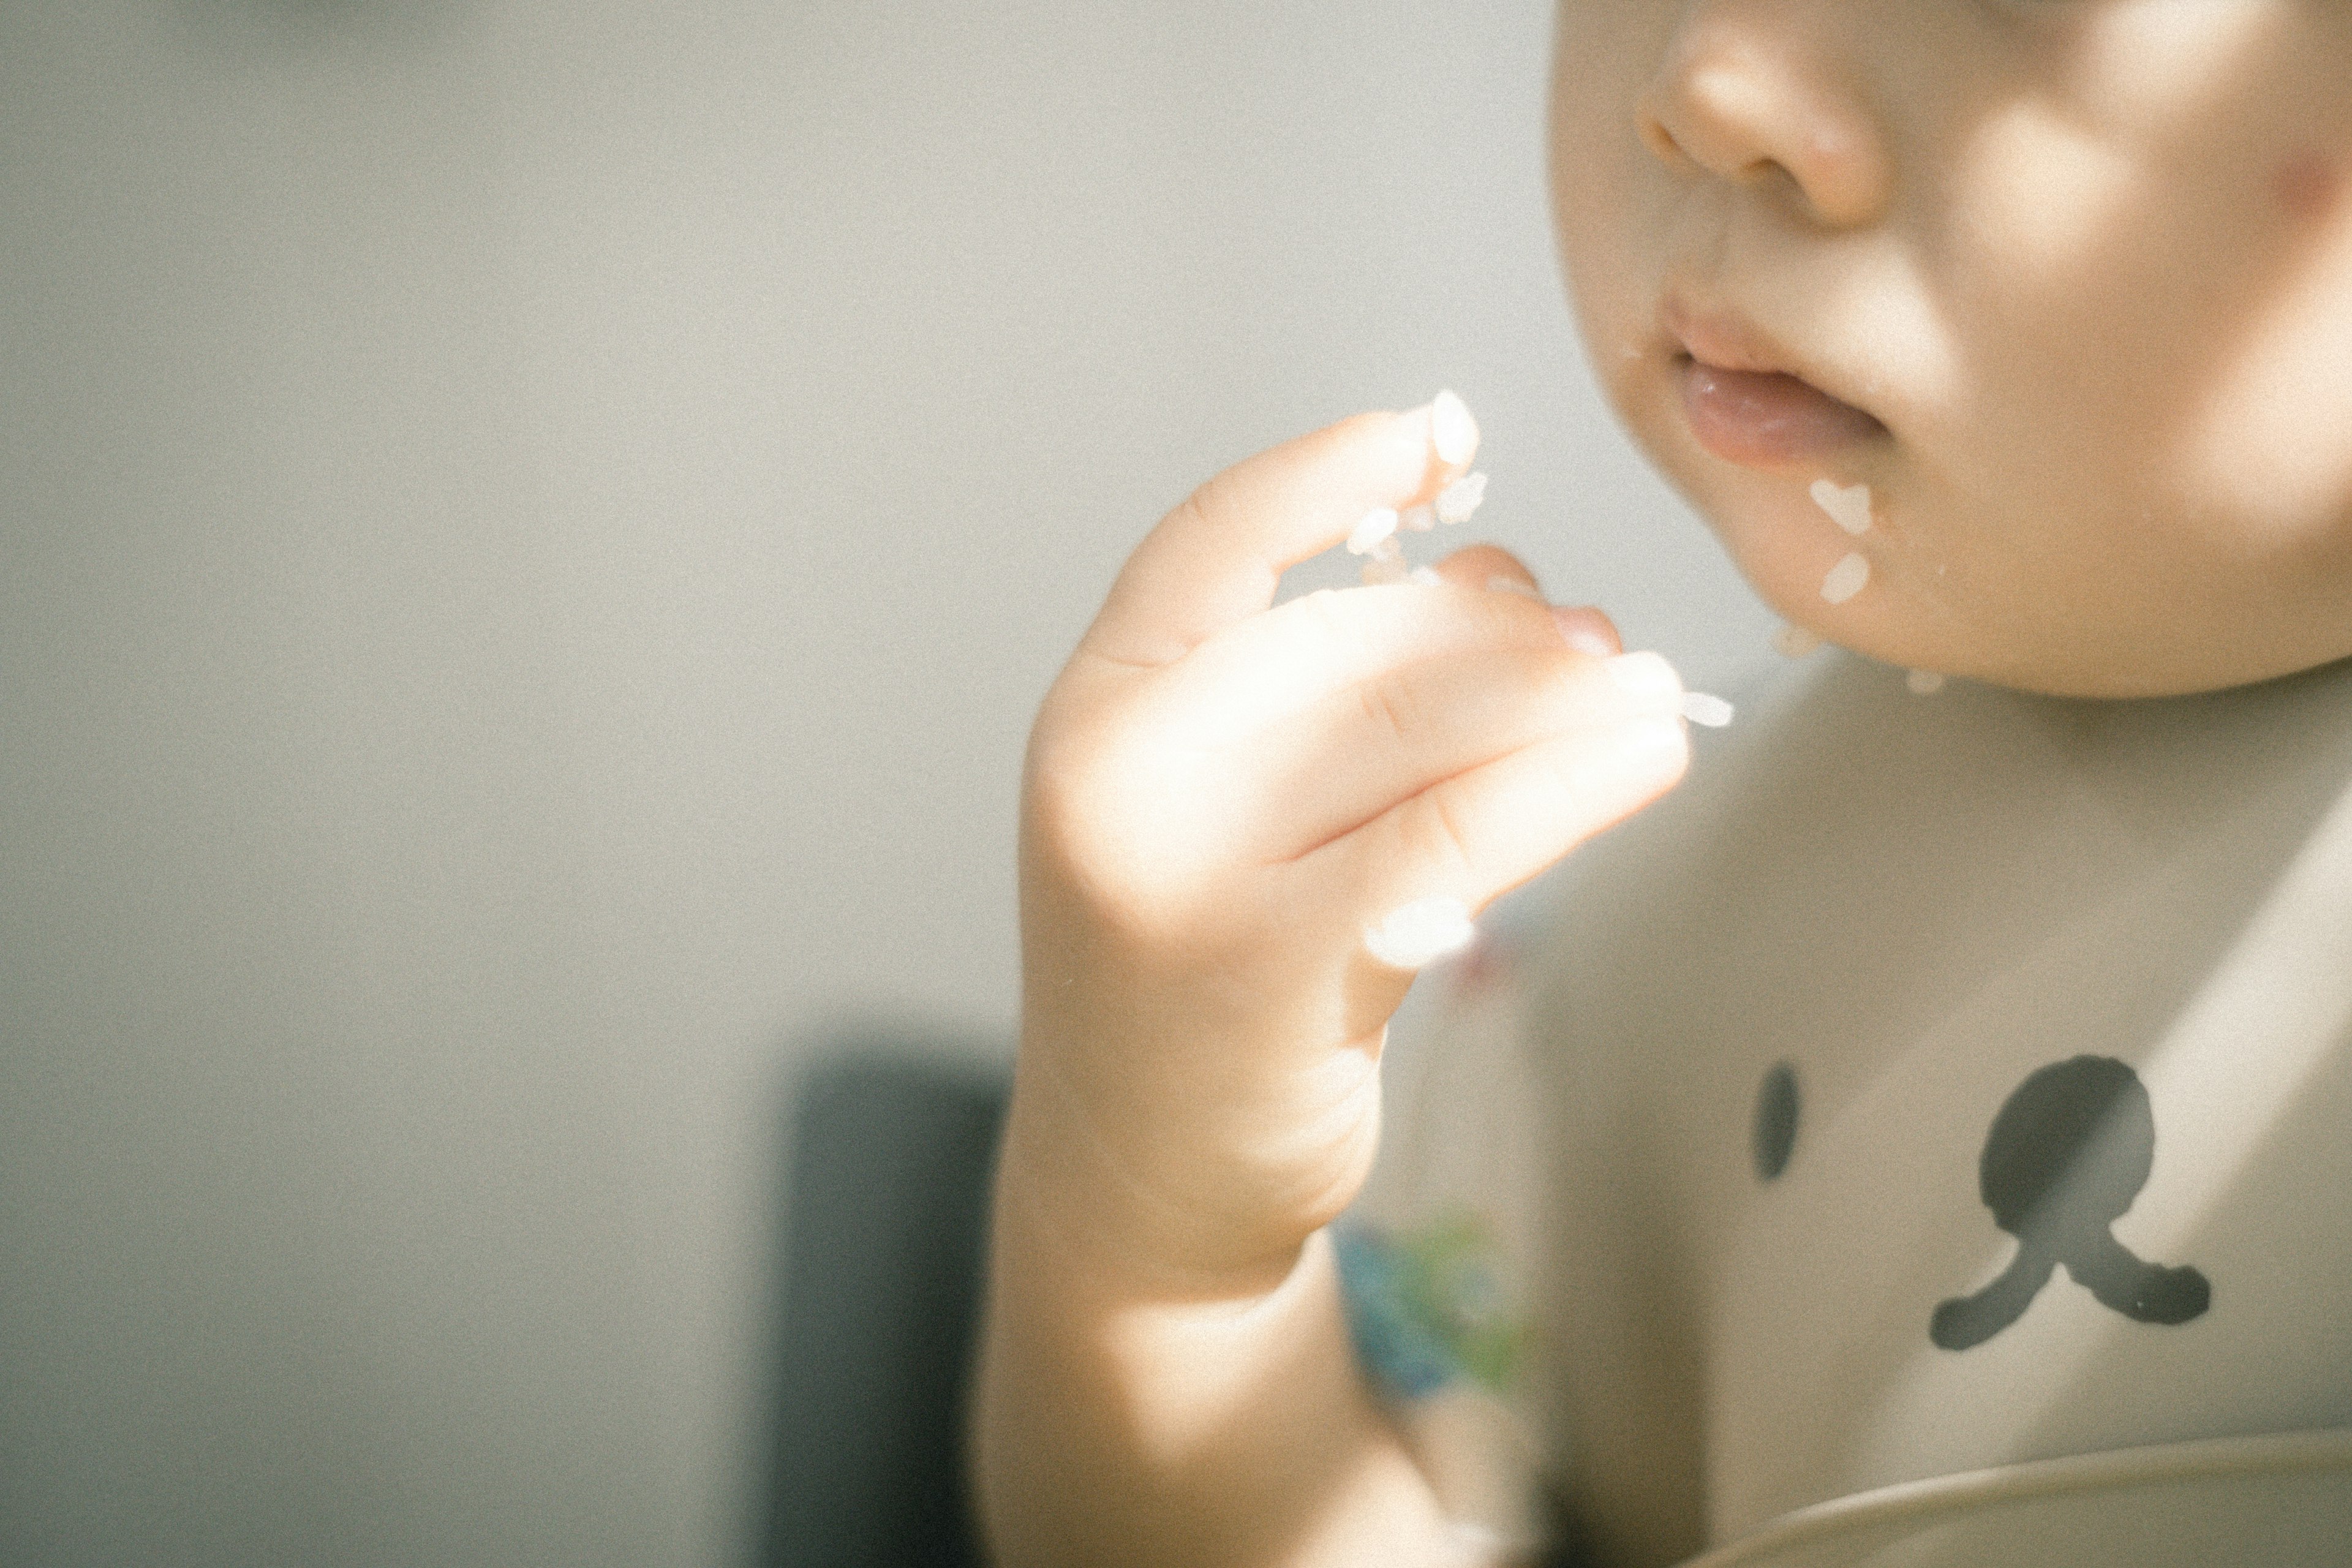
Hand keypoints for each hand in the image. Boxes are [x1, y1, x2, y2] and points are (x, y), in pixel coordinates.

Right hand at [1006, 400, 1690, 1294]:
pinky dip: (1571, 778)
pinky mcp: (1275, 968)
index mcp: (1098, 709)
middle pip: (1357, 640)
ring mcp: (1187, 875)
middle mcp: (1120, 776)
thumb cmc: (1200, 969)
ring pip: (1424, 730)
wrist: (1137, 1176)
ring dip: (1567, 695)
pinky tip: (1647, 754)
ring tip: (1647, 690)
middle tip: (1602, 646)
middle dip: (1505, 629)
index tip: (1440, 435)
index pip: (1211, 542)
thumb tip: (1501, 583)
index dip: (1331, 474)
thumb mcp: (1219, 809)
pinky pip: (1457, 835)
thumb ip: (1319, 699)